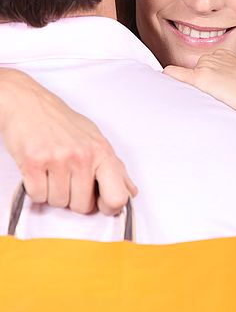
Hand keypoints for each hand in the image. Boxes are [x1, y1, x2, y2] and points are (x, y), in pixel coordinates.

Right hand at [0, 69, 136, 214]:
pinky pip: (38, 196)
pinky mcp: (34, 162)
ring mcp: (59, 159)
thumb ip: (115, 169)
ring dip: (54, 192)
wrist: (29, 104)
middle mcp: (83, 156)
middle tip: (68, 178)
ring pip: (59, 202)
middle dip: (74, 198)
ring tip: (52, 170)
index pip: (117, 197)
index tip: (101, 203)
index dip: (108, 207)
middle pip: (83, 206)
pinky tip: (40, 171)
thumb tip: (130, 192)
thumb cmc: (63, 122)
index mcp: (102, 153)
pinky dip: (36, 189)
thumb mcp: (96, 140)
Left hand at [163, 49, 235, 122]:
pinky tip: (161, 81)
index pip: (208, 65)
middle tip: (195, 98)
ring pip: (184, 75)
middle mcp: (216, 57)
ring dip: (182, 85)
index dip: (206, 79)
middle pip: (194, 69)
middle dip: (192, 81)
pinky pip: (176, 74)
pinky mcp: (202, 79)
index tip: (206, 90)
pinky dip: (169, 77)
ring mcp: (208, 66)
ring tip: (185, 98)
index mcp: (228, 57)